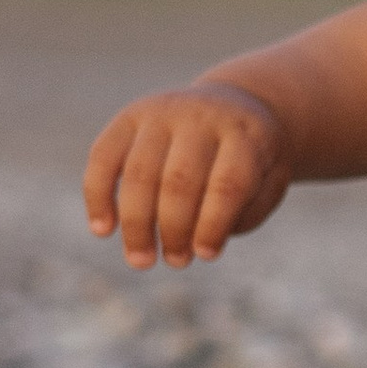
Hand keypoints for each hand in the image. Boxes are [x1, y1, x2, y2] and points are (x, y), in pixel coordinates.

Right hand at [83, 84, 291, 267]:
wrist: (235, 105)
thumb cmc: (252, 160)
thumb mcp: (268, 182)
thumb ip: (243, 212)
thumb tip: (198, 244)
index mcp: (245, 134)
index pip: (227, 184)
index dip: (213, 225)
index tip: (206, 256)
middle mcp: (200, 117)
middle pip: (179, 180)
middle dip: (174, 230)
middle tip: (176, 262)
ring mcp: (161, 112)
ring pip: (139, 173)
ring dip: (137, 224)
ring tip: (142, 261)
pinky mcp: (130, 116)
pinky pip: (103, 156)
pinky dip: (98, 196)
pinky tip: (103, 230)